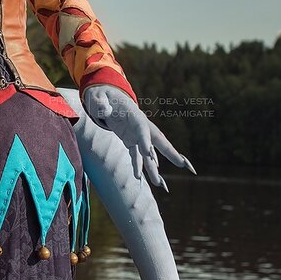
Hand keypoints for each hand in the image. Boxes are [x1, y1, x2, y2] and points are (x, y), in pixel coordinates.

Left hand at [81, 84, 195, 191]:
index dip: (145, 140)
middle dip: (170, 152)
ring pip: (148, 153)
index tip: (147, 153)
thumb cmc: (102, 96)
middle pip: (157, 140)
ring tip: (159, 183)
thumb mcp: (98, 97)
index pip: (142, 129)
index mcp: (134, 115)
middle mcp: (139, 126)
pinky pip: (136, 155)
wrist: (106, 97)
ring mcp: (136, 135)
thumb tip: (103, 110)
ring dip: (153, 167)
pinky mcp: (130, 140)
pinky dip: (139, 166)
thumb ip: (100, 103)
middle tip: (182, 164)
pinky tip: (141, 178)